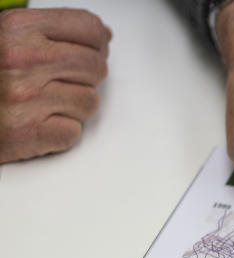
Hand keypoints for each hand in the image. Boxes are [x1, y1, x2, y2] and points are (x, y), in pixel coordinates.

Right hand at [0, 8, 109, 163]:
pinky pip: (73, 132)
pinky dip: (61, 132)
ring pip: (89, 101)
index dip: (97, 44)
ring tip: (44, 103)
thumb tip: (103, 35)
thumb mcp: (7, 37)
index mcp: (17, 29)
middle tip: (61, 82)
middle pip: (95, 67)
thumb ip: (53, 31)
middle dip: (86, 77)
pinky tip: (39, 122)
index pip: (88, 28)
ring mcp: (26, 97)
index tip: (93, 51)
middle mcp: (23, 59)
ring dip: (73, 106)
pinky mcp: (28, 132)